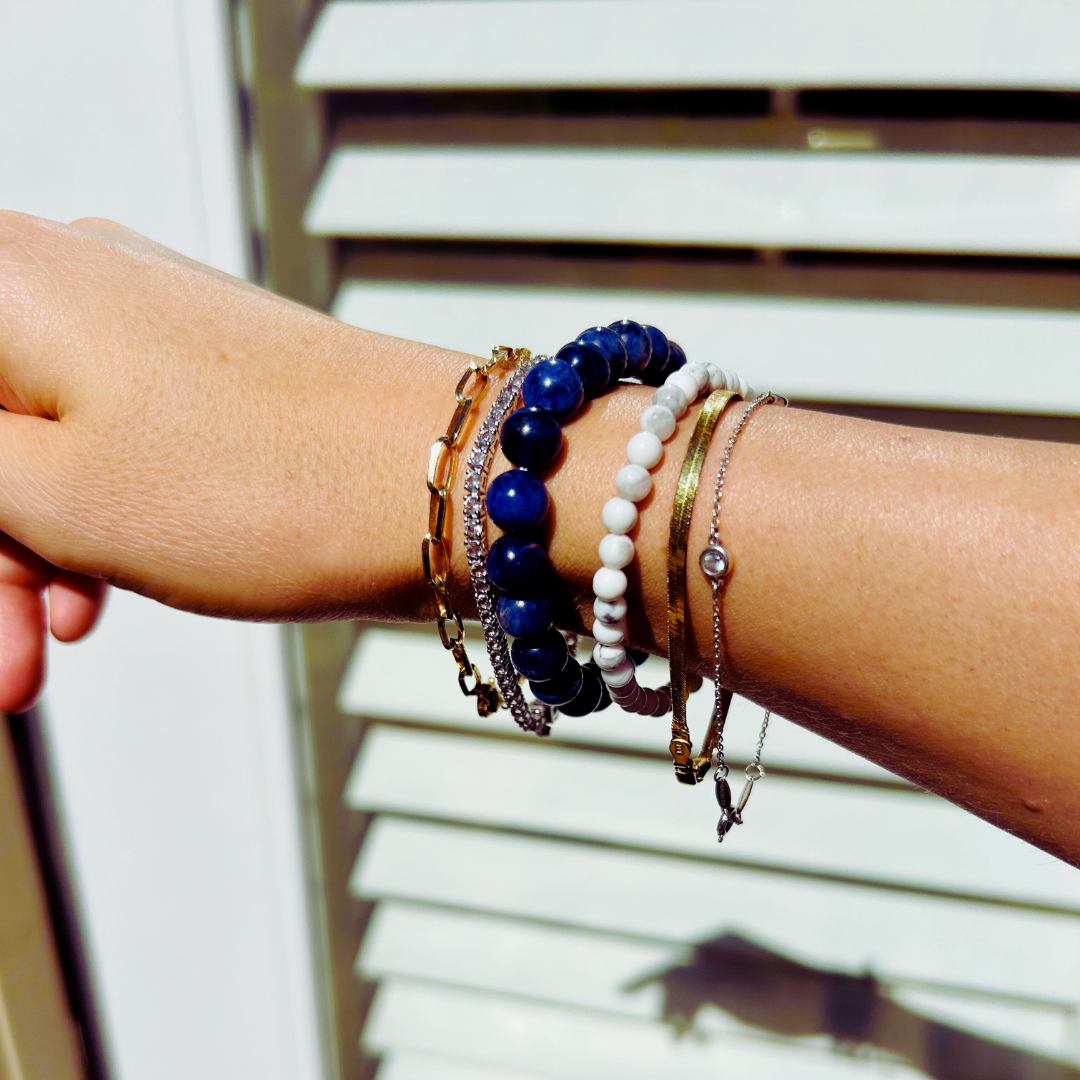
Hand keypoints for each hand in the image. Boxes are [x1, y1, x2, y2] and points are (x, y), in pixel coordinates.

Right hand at [0, 211, 416, 709]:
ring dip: (35, 552)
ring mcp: (149, 318)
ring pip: (43, 444)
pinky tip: (103, 594)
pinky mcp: (208, 367)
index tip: (5, 578)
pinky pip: (112, 443)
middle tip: (5, 663)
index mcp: (9, 276)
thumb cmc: (269, 486)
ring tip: (51, 645)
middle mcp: (73, 272)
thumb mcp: (51, 496)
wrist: (447, 484)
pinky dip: (98, 519)